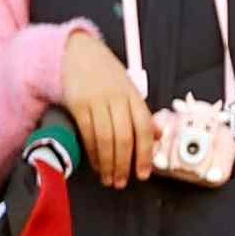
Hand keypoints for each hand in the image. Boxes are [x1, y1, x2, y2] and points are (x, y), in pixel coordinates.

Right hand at [55, 27, 154, 183]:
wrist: (78, 53)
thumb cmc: (105, 74)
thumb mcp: (129, 89)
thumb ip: (141, 113)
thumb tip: (157, 136)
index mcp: (133, 95)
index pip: (144, 127)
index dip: (145, 153)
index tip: (143, 173)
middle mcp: (117, 98)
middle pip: (124, 137)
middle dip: (124, 164)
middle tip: (121, 182)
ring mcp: (97, 101)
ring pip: (105, 139)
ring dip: (107, 163)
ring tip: (108, 179)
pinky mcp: (78, 105)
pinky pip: (87, 134)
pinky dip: (92, 153)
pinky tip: (96, 164)